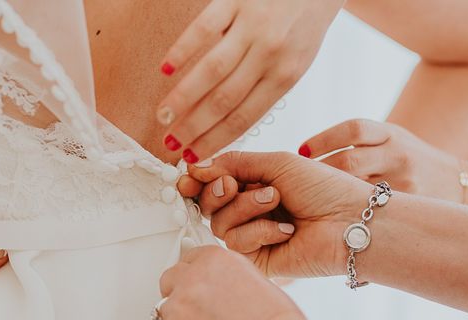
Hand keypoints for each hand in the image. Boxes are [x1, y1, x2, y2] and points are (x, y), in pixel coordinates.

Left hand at [150, 245, 312, 319]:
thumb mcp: (259, 285)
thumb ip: (230, 282)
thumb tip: (222, 293)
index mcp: (216, 260)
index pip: (189, 261)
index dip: (193, 280)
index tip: (197, 291)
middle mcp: (194, 278)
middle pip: (169, 283)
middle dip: (180, 300)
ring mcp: (178, 307)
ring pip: (163, 315)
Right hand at [157, 0, 343, 163]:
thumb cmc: (304, 23)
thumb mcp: (297, 63)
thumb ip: (266, 88)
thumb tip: (229, 121)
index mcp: (285, 76)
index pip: (243, 118)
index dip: (214, 141)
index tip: (192, 156)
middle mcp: (269, 54)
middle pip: (223, 100)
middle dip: (193, 127)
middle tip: (170, 143)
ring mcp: (252, 27)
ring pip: (211, 71)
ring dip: (183, 98)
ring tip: (163, 116)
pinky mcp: (236, 0)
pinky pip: (204, 28)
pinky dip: (183, 49)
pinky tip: (165, 68)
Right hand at [183, 151, 369, 277]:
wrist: (352, 220)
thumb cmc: (324, 188)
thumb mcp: (277, 163)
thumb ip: (234, 163)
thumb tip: (196, 167)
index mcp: (254, 186)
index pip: (212, 184)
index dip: (198, 181)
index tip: (190, 176)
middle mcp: (250, 212)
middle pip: (207, 205)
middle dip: (217, 191)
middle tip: (234, 185)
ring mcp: (254, 236)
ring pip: (219, 223)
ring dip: (245, 208)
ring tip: (275, 201)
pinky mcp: (259, 260)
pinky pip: (236, 244)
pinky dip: (259, 232)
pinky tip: (286, 231)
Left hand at [299, 119, 467, 203]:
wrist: (455, 182)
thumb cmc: (406, 159)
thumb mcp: (388, 139)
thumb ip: (354, 142)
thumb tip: (302, 155)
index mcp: (389, 133)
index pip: (353, 130)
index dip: (322, 140)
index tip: (300, 152)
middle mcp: (397, 154)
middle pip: (349, 162)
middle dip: (319, 174)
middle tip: (299, 184)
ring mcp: (404, 182)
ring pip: (356, 190)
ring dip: (329, 197)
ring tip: (309, 204)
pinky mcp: (408, 206)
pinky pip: (370, 211)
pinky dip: (349, 214)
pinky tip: (334, 221)